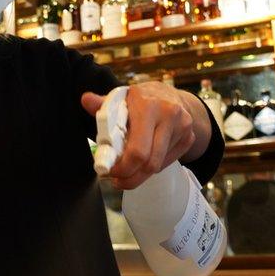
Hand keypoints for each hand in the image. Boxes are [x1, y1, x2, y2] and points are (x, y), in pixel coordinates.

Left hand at [82, 83, 209, 189]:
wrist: (169, 94)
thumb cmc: (139, 100)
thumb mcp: (119, 98)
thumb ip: (101, 104)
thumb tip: (85, 100)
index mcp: (148, 106)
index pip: (138, 150)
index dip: (123, 168)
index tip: (110, 172)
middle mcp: (169, 116)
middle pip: (150, 164)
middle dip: (131, 178)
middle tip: (117, 181)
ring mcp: (183, 128)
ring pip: (158, 165)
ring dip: (140, 174)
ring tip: (127, 171)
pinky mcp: (189, 138)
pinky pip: (167, 162)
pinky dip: (152, 166)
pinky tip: (144, 159)